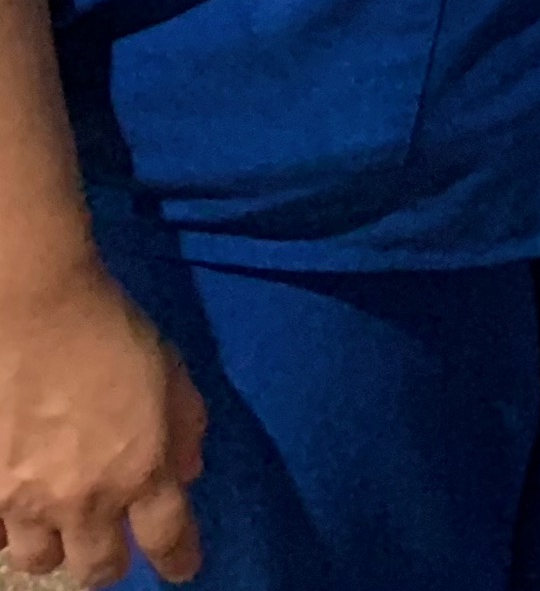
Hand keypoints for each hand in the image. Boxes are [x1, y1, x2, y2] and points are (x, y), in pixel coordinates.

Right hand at [0, 255, 203, 586]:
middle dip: (109, 564)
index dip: (179, 561)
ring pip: (42, 561)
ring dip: (57, 548)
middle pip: (98, 568)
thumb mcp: (171, 372)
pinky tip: (16, 511)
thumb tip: (187, 472)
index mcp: (142, 470)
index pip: (168, 538)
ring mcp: (25, 500)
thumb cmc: (110, 331)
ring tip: (60, 527)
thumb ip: (185, 426)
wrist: (33, 309)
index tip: (183, 571)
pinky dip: (8, 531)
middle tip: (111, 548)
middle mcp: (84, 498)